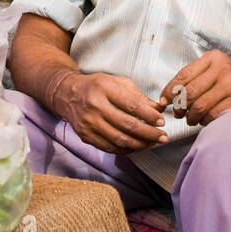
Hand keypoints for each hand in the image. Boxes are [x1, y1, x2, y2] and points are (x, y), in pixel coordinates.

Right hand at [54, 71, 169, 152]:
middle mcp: (94, 106)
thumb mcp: (117, 82)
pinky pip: (110, 147)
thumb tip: (159, 108)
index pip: (132, 105)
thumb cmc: (96, 86)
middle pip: (127, 125)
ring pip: (119, 139)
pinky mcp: (85, 136)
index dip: (149, 116)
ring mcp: (88, 123)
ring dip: (140, 144)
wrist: (67, 94)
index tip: (161, 121)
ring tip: (153, 143)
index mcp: (104, 88)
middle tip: (163, 137)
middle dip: (149, 133)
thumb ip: (139, 95)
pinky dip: (126, 149)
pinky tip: (137, 146)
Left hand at [158, 50, 230, 126]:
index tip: (163, 102)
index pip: (183, 75)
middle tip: (178, 114)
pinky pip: (213, 116)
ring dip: (191, 117)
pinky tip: (206, 120)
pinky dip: (205, 121)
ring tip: (192, 118)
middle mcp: (223, 69)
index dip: (169, 91)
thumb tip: (167, 97)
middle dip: (179, 107)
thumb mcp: (214, 68)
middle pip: (189, 93)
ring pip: (200, 107)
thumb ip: (193, 77)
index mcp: (213, 58)